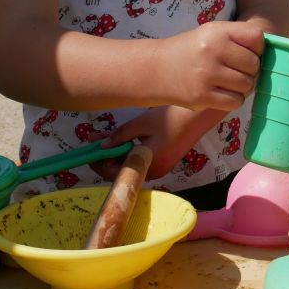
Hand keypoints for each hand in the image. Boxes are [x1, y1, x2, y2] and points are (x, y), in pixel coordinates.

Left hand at [90, 106, 219, 179]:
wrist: (200, 115)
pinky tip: (124, 141)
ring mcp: (160, 168)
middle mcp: (154, 172)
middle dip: (106, 159)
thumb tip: (100, 145)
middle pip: (123, 172)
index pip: (116, 173)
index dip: (99, 163)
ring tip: (107, 139)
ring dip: (117, 156)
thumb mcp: (142, 123)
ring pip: (131, 167)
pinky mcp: (164, 161)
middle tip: (95, 142)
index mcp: (148, 164)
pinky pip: (141, 163)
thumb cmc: (171, 118)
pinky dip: (129, 154)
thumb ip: (120, 135)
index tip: (89, 151)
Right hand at [155, 21, 263, 110]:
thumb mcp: (212, 33)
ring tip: (229, 83)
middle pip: (254, 64)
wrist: (156, 69)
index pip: (257, 38)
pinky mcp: (202, 96)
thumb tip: (272, 51)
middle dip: (251, 70)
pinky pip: (235, 101)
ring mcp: (207, 74)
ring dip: (243, 87)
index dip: (257, 48)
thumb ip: (240, 37)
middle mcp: (212, 50)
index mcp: (217, 32)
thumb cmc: (192, 50)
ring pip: (247, 85)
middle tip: (237, 71)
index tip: (247, 53)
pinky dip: (233, 100)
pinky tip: (223, 94)